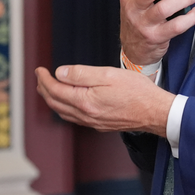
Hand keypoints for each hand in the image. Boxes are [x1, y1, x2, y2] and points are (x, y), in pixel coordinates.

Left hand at [35, 65, 174, 134]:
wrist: (154, 112)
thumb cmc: (137, 92)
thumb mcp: (108, 75)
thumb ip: (82, 74)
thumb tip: (60, 73)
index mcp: (85, 101)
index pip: (55, 90)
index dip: (44, 79)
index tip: (40, 70)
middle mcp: (86, 115)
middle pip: (55, 103)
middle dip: (44, 89)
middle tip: (40, 77)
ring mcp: (92, 122)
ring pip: (63, 112)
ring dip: (52, 100)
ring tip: (49, 89)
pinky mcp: (100, 124)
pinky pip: (74, 118)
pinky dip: (64, 108)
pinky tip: (68, 102)